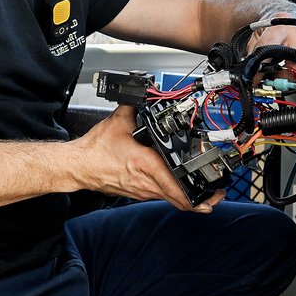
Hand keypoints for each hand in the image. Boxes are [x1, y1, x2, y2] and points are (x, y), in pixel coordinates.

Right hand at [73, 106, 222, 212]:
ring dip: (187, 199)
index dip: (196, 197)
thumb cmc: (95, 151)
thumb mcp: (118, 122)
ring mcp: (141, 190)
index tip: (211, 195)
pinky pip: (159, 196)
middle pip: (179, 200)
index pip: (176, 187)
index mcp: (146, 164)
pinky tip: (177, 189)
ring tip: (203, 195)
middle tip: (216, 196)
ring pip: (170, 199)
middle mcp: (146, 182)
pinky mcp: (136, 192)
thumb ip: (134, 107)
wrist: (79, 166)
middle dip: (201, 201)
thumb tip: (142, 94)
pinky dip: (172, 195)